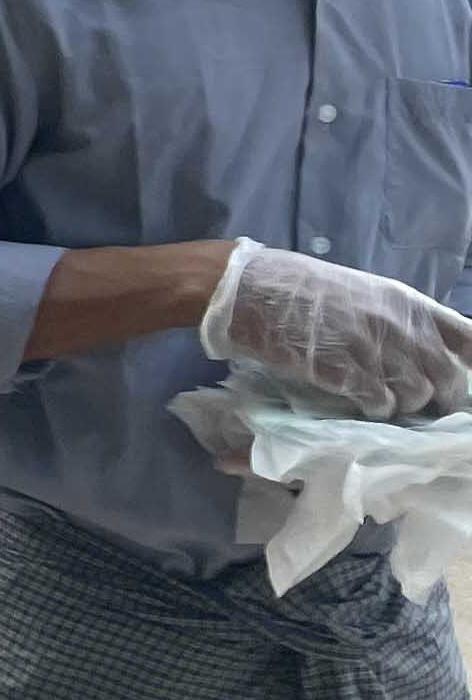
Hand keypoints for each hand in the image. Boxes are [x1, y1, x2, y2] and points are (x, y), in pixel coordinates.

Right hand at [203, 242, 471, 420]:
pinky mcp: (341, 370)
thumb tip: (424, 351)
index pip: (468, 338)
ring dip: (403, 406)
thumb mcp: (362, 293)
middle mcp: (397, 324)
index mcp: (406, 302)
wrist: (249, 289)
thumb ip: (397, 319)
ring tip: (382, 403)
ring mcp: (370, 347)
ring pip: (416, 395)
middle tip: (420, 405)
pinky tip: (359, 404)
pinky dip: (375, 410)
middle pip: (448, 376)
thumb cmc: (301, 289)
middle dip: (439, 398)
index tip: (462, 378)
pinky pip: (380, 403)